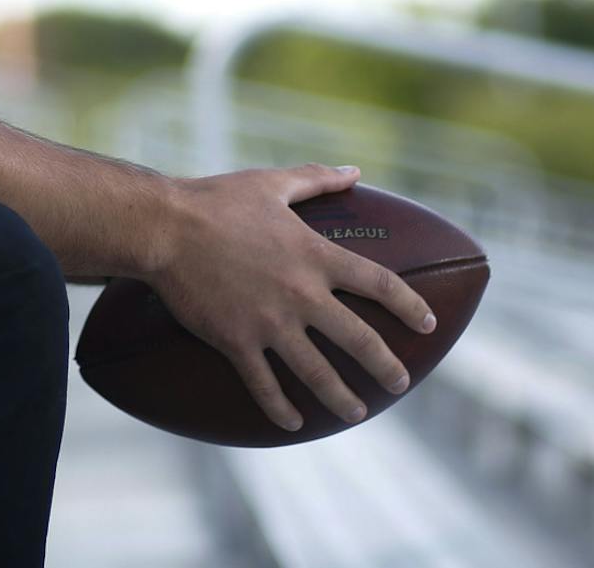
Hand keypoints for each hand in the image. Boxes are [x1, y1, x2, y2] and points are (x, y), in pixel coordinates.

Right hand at [148, 162, 437, 431]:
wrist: (165, 228)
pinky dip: (281, 408)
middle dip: (385, 365)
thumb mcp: (273, 183)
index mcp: (315, 255)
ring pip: (317, 372)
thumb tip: (355, 171)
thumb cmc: (217, 200)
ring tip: (358, 413)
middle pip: (358, 339)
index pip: (379, 284)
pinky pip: (265, 385)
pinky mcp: (237, 342)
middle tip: (401, 382)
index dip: (409, 306)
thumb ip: (318, 177)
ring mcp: (269, 323)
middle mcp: (301, 294)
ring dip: (342, 397)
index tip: (428, 324)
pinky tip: (295, 422)